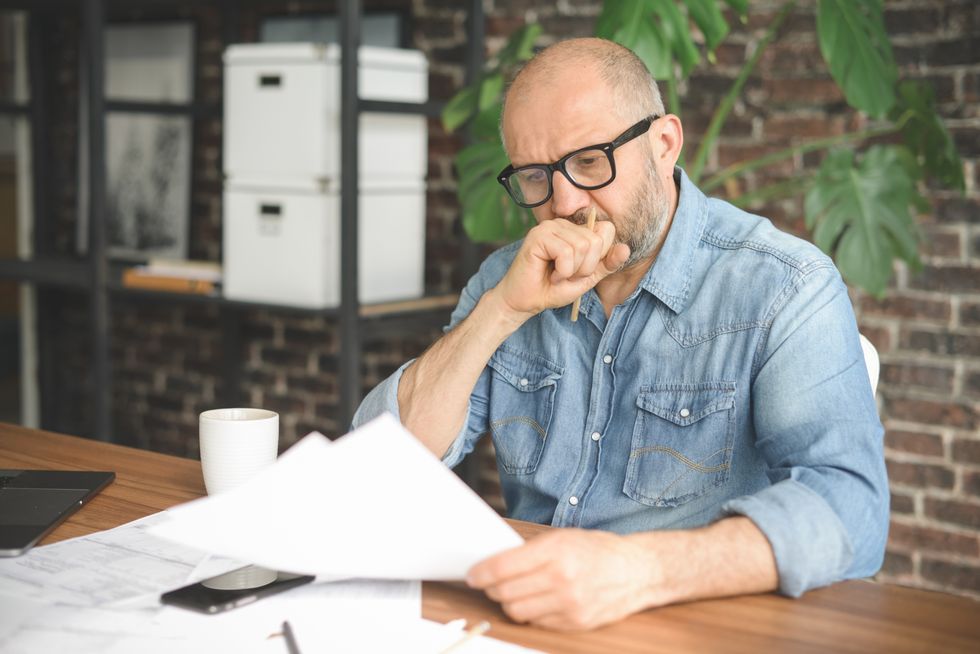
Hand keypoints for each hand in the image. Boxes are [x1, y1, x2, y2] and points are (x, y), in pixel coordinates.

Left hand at [466, 529, 657, 631]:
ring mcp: (569, 604)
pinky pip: (536, 621)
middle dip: (491, 588)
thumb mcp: (563, 538)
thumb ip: (530, 551)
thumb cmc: (598, 550)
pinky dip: (530, 612)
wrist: (637, 571)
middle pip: (505, 592)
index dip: (480, 572)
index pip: (503, 568)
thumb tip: (494, 563)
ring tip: (512, 592)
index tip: (472, 574)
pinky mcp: (575, 622)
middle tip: (489, 582)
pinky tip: (536, 601)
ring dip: (508, 602)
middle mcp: (562, 579)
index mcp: (557, 552)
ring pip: (517, 611)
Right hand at [494, 217, 629, 318]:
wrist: (526, 302)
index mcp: (577, 230)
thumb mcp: (587, 278)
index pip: (607, 230)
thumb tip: (626, 249)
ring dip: (572, 271)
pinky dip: (562, 271)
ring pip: (582, 246)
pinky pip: (566, 252)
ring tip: (557, 275)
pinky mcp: (538, 235)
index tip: (580, 270)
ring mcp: (550, 227)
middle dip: (584, 268)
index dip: (599, 258)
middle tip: (565, 275)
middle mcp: (564, 224)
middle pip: (596, 241)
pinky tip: (549, 274)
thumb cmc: (552, 289)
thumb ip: (607, 264)